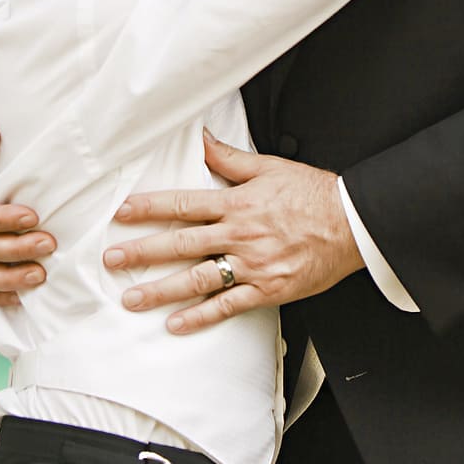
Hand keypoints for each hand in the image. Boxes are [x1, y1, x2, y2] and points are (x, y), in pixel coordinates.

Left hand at [102, 132, 364, 332]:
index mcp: (237, 203)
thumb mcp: (269, 167)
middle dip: (142, 252)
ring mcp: (252, 265)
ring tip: (131, 298)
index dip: (150, 207)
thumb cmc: (313, 193)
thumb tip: (200, 139)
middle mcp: (239, 235)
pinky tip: (175, 325)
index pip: (184, 204)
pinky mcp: (267, 289)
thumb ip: (229, 157)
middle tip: (111, 260)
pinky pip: (228, 306)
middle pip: (181, 244)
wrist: (352, 223)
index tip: (121, 213)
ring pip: (197, 279)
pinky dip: (200, 318)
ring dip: (161, 290)